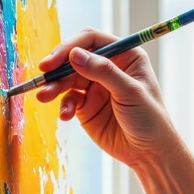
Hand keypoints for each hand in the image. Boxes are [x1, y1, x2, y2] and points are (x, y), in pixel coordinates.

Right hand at [36, 28, 173, 171]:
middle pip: (75, 59)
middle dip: (57, 67)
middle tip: (43, 76)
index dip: (71, 46)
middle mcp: (108, 67)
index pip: (92, 40)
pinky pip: (68, 100)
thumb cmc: (150, 119)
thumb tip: (75, 55)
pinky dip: (64, 106)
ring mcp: (96, 86)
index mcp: (125, 55)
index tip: (56, 60)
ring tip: (43, 96)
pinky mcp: (86, 106)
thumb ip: (103, 72)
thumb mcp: (130, 92)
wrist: (150, 153)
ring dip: (54, 87)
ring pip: (67, 79)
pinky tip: (66, 116)